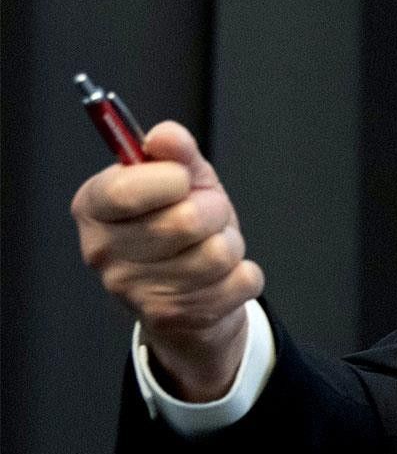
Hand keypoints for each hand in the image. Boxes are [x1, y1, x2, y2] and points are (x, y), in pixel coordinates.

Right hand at [71, 121, 261, 400]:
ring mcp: (134, 291)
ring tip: (212, 245)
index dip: (171, 179)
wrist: (189, 290)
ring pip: (217, 254)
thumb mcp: (181, 179)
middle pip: (185, 221)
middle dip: (213, 210)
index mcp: (94, 208)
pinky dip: (244, 274)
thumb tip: (167, 135)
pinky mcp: (172, 318)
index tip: (183, 179)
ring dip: (230, 243)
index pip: (125, 191)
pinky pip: (240, 282)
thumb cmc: (180, 224)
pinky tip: (221, 276)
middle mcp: (103, 252)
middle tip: (207, 214)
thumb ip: (176, 152)